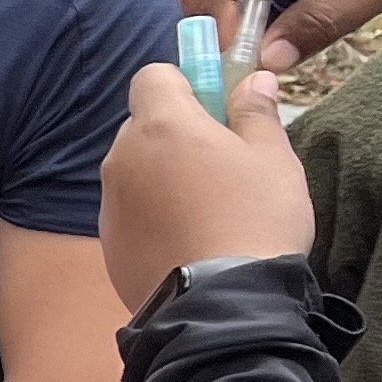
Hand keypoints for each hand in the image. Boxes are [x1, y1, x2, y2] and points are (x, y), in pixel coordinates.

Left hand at [99, 60, 317, 310]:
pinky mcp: (108, 242)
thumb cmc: (255, 220)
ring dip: (164, 176)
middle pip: (144, 124)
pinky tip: (189, 240)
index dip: (184, 84)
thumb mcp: (274, 158)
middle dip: (177, 133)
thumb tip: (254, 81)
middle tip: (223, 163)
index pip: (152, 76)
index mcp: (160, 125)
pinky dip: (153, 215)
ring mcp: (110, 202)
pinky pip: (130, 211)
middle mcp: (122, 157)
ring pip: (136, 170)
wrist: (222, 305)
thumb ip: (256, 112)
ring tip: (210, 209)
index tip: (215, 107)